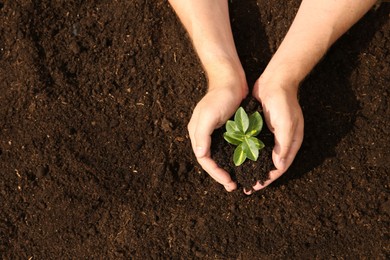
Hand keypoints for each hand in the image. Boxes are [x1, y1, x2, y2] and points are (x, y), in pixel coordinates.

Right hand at [188, 74, 246, 191]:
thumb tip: (201, 154)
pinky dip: (231, 159)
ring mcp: (214, 133)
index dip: (215, 173)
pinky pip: (225, 148)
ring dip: (225, 169)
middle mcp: (203, 135)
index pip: (204, 159)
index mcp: (197, 133)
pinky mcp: (224, 129)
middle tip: (233, 185)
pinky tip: (239, 164)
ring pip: (217, 156)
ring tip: (235, 180)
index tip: (228, 181)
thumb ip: (203, 134)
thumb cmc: (220, 96)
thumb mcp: (210, 115)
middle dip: (220, 175)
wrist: (231, 79)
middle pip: (209, 161)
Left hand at [247, 77, 303, 193]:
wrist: (275, 80)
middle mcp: (282, 141)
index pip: (280, 167)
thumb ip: (283, 145)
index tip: (255, 187)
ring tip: (240, 175)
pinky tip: (237, 158)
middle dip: (260, 176)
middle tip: (246, 186)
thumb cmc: (283, 101)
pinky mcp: (261, 128)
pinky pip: (254, 145)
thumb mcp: (286, 123)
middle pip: (271, 165)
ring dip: (252, 166)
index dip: (268, 178)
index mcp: (291, 143)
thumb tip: (278, 166)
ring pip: (262, 156)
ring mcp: (271, 135)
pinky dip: (248, 153)